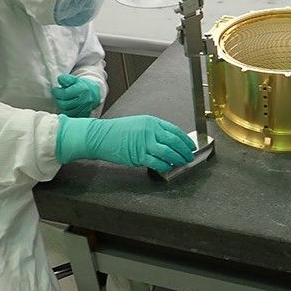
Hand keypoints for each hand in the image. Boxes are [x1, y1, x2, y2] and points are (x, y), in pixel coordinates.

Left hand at [51, 74, 100, 117]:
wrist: (92, 94)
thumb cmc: (81, 86)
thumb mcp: (74, 79)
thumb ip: (66, 79)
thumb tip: (60, 79)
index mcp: (83, 90)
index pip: (65, 93)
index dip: (57, 92)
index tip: (55, 89)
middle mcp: (85, 100)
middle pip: (65, 104)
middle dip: (58, 100)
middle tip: (58, 96)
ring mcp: (85, 109)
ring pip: (67, 112)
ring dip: (61, 106)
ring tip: (62, 100)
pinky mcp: (83, 115)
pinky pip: (71, 116)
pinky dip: (66, 112)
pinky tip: (66, 107)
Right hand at [55, 114, 195, 172]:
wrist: (100, 136)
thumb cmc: (118, 131)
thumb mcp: (139, 124)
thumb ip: (154, 131)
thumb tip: (169, 141)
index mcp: (152, 122)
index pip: (175, 131)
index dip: (185, 140)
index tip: (190, 146)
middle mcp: (150, 131)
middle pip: (174, 142)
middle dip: (185, 151)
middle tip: (189, 157)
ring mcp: (144, 143)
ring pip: (168, 153)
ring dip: (177, 159)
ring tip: (181, 163)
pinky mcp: (138, 155)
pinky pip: (157, 162)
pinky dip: (165, 166)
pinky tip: (168, 168)